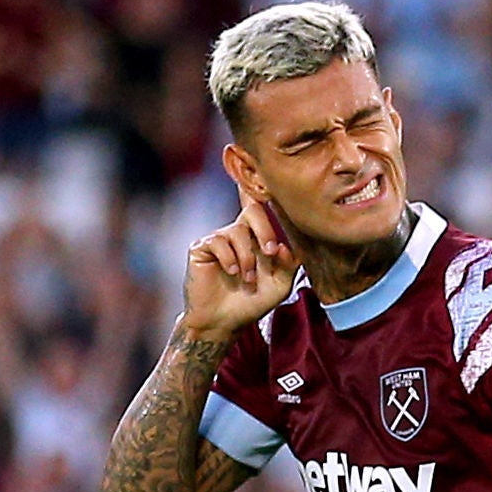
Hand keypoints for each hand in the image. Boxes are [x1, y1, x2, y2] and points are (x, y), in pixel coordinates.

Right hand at [180, 192, 298, 340]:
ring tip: (247, 279)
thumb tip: (285, 246)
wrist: (223, 322)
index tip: (262, 169)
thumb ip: (289, 265)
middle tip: (271, 252)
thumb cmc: (251, 302)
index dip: (257, 186)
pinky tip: (231, 273)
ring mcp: (218, 239)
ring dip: (248, 258)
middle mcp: (237, 233)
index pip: (258, 206)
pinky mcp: (202, 247)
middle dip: (265, 230)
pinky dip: (230, 259)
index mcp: (256, 236)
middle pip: (253, 212)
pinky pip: (219, 242)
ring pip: (238, 232)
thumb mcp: (280, 285)